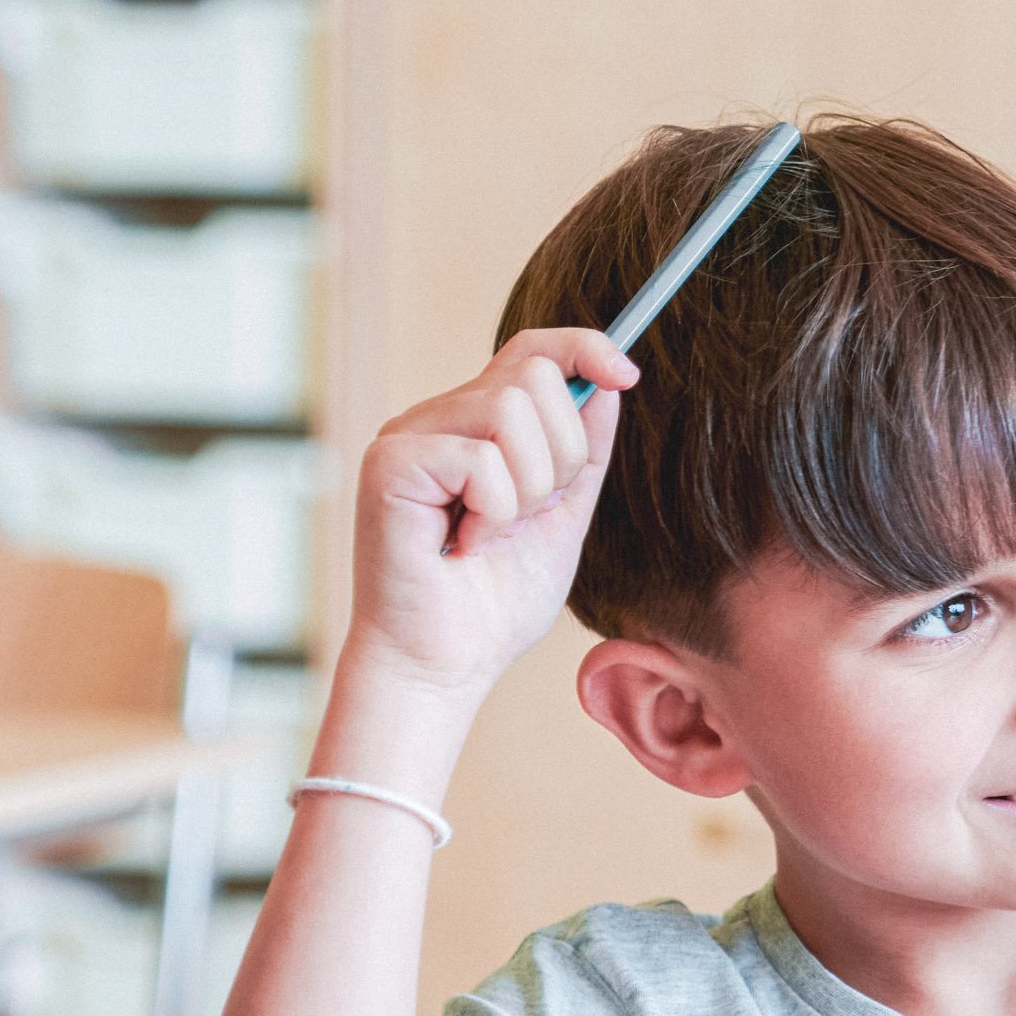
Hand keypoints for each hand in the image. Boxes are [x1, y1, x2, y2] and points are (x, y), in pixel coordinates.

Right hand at [345, 330, 636, 703]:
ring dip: (525, 489)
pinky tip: (463, 547)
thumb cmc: (492, 605)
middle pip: (532, 373)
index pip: (531, 351)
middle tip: (527, 514)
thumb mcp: (561, 518)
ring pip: (509, 410)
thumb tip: (609, 382)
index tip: (626, 374)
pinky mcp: (389, 463)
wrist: (442, 668)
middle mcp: (436, 419)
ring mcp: (407, 436)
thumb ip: (583, 454)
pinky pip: (480, 459)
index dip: (584, 347)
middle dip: (558, 453)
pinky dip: (492, 512)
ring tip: (492, 536)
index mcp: (474, 426)